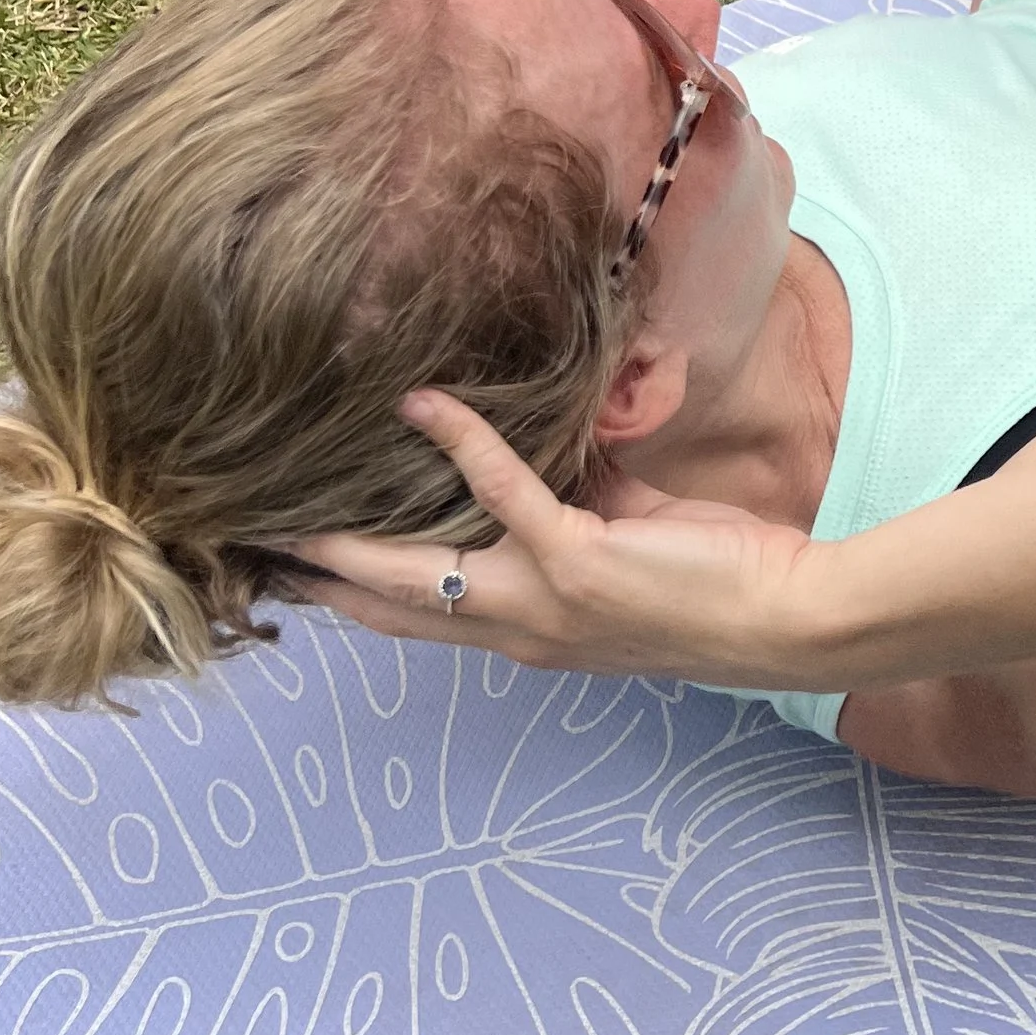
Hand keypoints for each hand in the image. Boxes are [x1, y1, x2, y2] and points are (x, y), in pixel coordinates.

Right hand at [294, 389, 822, 682]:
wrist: (781, 618)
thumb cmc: (716, 580)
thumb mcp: (623, 544)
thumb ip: (572, 506)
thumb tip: (540, 444)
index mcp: (528, 632)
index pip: (421, 620)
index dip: (356, 597)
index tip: (297, 574)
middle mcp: (519, 629)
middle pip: (390, 610)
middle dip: (319, 582)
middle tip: (254, 547)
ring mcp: (541, 601)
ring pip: (416, 570)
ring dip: (350, 535)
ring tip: (294, 495)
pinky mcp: (575, 560)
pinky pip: (503, 490)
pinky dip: (463, 440)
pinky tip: (426, 403)